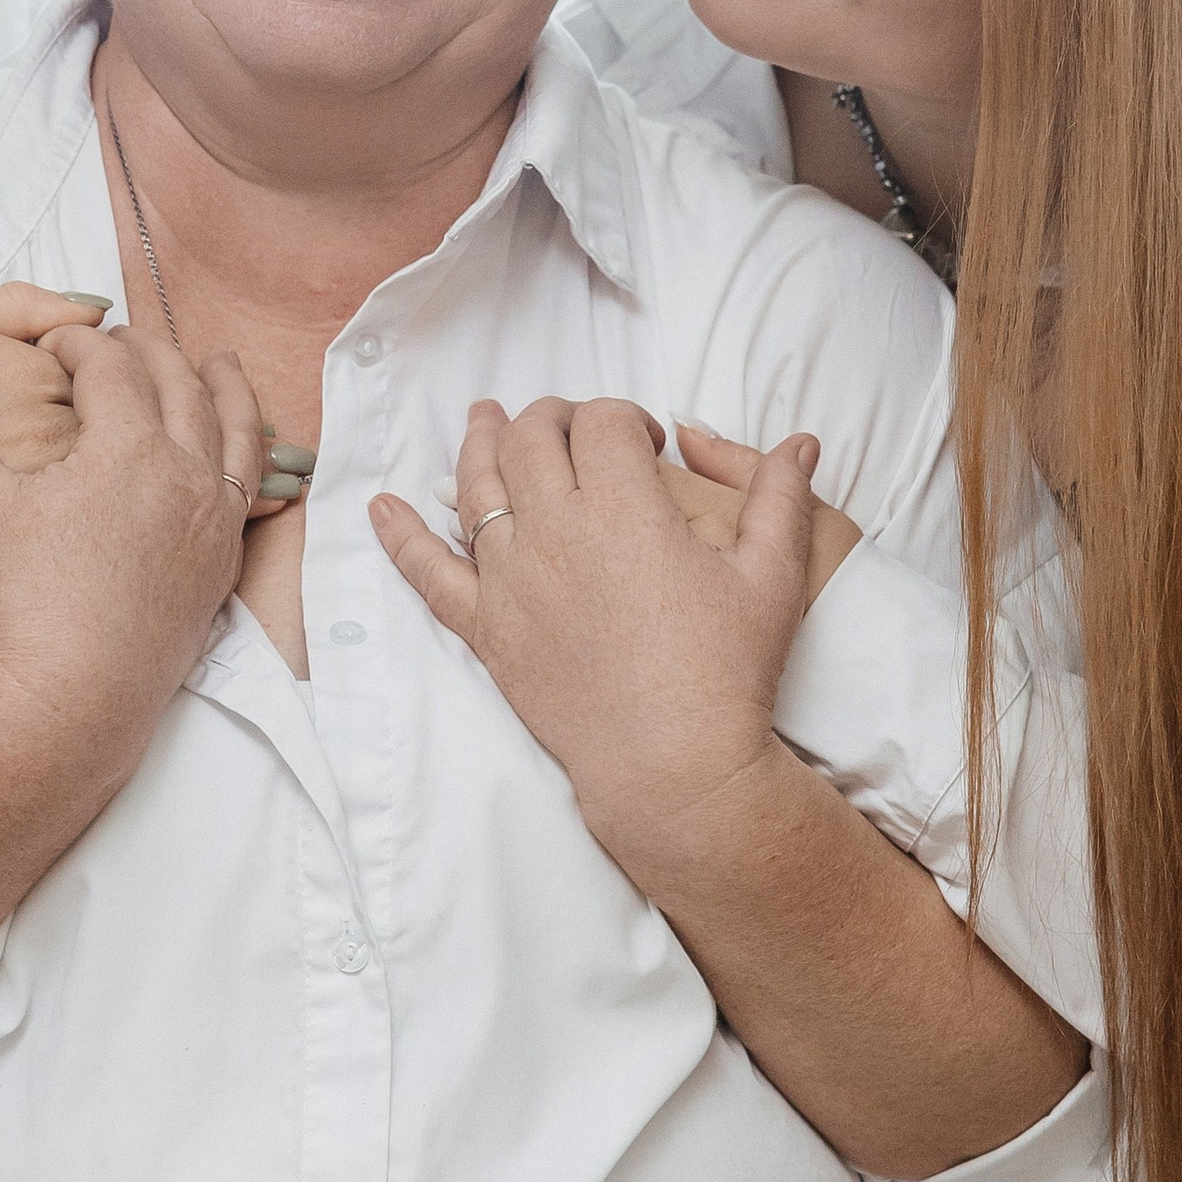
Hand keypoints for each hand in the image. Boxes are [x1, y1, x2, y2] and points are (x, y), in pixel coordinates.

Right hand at [0, 325, 266, 779]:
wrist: (75, 693)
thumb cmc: (26, 598)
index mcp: (129, 444)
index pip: (111, 365)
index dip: (79, 346)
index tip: (55, 347)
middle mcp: (185, 471)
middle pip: (179, 384)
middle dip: (150, 353)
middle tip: (125, 342)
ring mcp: (212, 518)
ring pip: (235, 430)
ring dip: (226, 389)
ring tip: (221, 365)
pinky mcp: (221, 562)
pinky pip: (248, 488)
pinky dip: (247, 453)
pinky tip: (236, 454)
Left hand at [369, 395, 829, 901]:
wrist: (673, 766)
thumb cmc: (728, 672)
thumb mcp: (773, 578)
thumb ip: (780, 498)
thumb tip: (801, 441)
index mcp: (624, 505)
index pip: (602, 421)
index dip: (622, 416)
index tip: (645, 440)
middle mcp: (556, 528)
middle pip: (533, 438)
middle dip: (553, 418)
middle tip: (572, 429)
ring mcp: (512, 577)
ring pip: (477, 485)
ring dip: (480, 443)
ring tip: (484, 420)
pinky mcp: (487, 628)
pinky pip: (429, 572)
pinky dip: (400, 536)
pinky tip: (381, 507)